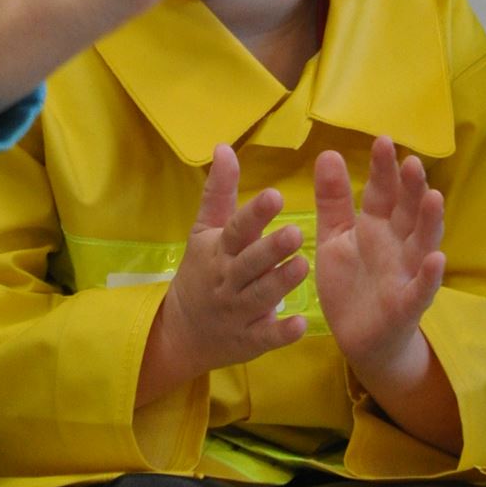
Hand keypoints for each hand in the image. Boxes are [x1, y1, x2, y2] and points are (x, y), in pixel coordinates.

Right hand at [138, 145, 309, 403]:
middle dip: (270, 249)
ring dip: (281, 283)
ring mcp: (238, 312)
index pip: (236, 229)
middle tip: (295, 232)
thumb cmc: (201, 272)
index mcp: (219, 251)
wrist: (182, 332)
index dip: (255, 214)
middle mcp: (228, 280)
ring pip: (261, 297)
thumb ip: (219, 191)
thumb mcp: (204, 231)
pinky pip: (266, 337)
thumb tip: (225, 146)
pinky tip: (300, 324)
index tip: (276, 196)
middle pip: (249, 263)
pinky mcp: (249, 340)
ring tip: (303, 265)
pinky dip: (282, 332)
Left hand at [313, 138, 445, 397]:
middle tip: (412, 161)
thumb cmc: (351, 283)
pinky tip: (436, 259)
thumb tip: (329, 152)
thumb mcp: (335, 238)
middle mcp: (397, 245)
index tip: (383, 140)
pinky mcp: (408, 304)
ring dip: (429, 222)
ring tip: (433, 197)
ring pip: (422, 243)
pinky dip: (429, 275)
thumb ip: (332, 200)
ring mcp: (406, 273)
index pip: (382, 192)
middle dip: (411, 188)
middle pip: (407, 212)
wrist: (359, 339)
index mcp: (376, 227)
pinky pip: (421, 289)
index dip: (383, 169)